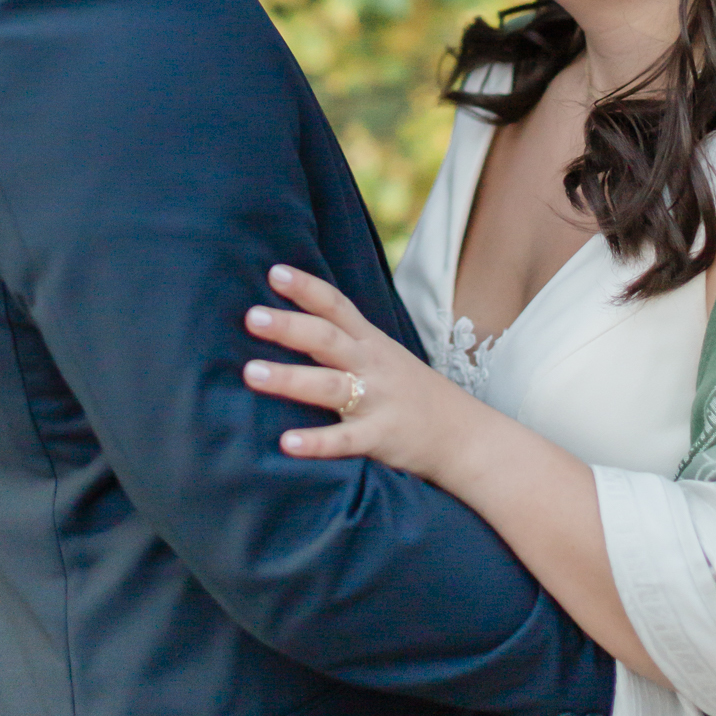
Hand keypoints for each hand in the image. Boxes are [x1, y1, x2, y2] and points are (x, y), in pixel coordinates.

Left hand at [243, 263, 479, 482]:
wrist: (465, 435)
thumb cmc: (412, 392)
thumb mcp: (384, 356)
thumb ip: (345, 340)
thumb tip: (292, 324)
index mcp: (370, 342)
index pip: (336, 306)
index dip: (307, 287)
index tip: (274, 271)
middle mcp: (372, 365)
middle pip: (327, 338)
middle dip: (289, 326)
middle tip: (252, 317)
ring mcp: (378, 400)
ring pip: (329, 385)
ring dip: (290, 378)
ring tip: (251, 373)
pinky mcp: (381, 437)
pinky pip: (346, 440)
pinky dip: (317, 442)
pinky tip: (287, 443)